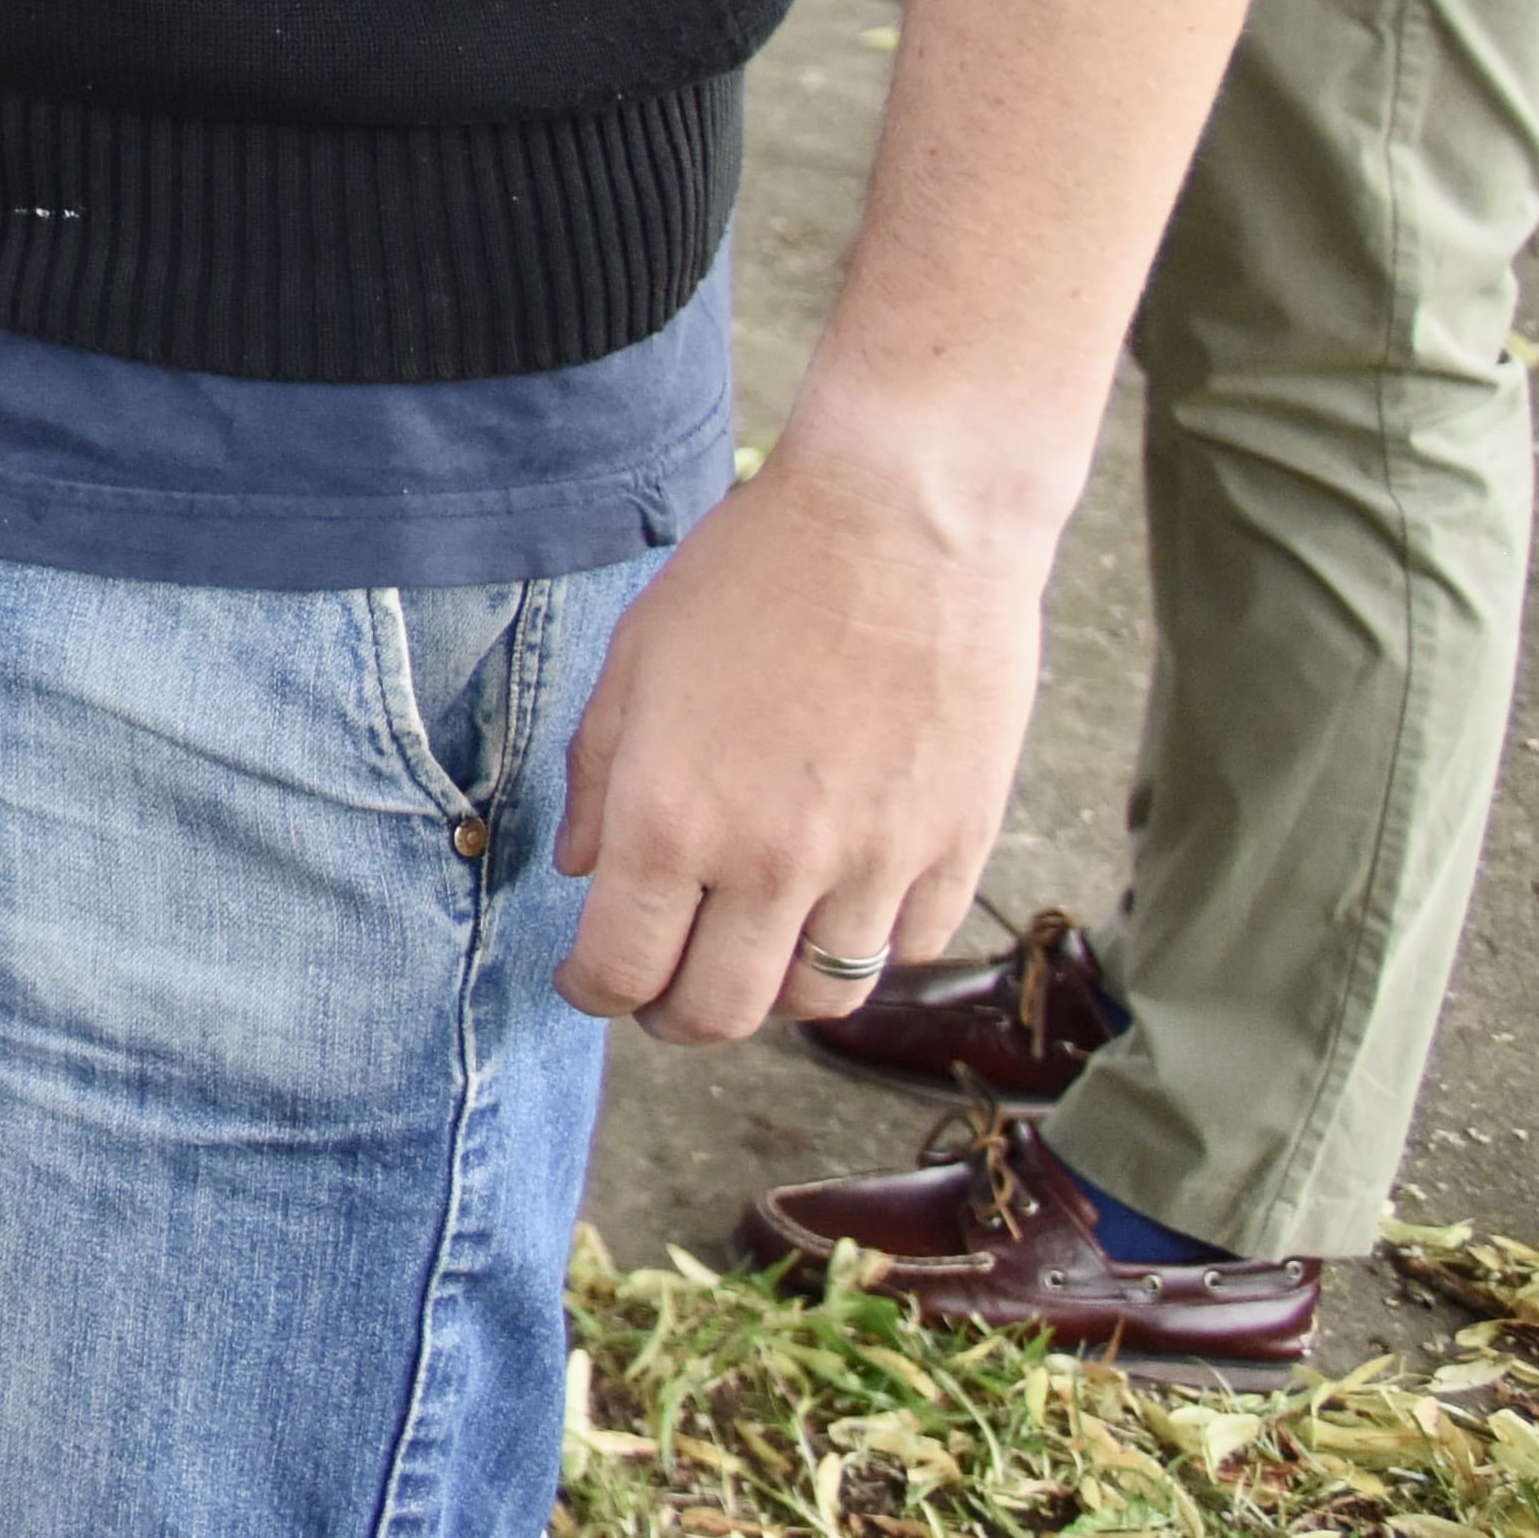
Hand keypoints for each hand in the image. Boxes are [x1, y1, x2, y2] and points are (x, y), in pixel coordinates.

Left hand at [552, 443, 1051, 1041]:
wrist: (902, 522)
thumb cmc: (755, 573)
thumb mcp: (635, 661)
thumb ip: (598, 776)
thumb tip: (582, 867)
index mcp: (671, 814)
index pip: (621, 968)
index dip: (595, 991)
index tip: (592, 981)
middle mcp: (771, 859)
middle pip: (718, 1012)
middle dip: (675, 1016)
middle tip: (662, 992)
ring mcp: (873, 862)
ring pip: (818, 998)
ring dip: (771, 989)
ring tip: (748, 948)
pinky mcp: (956, 848)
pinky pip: (905, 949)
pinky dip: (864, 947)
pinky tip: (837, 904)